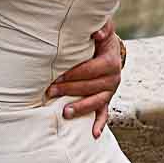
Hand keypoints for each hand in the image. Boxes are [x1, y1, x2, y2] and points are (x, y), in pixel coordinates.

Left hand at [45, 19, 121, 139]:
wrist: (110, 48)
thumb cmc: (100, 37)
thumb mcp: (104, 29)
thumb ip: (102, 28)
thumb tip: (97, 34)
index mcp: (111, 61)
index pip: (92, 69)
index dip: (75, 73)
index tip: (58, 76)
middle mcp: (113, 78)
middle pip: (90, 87)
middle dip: (70, 89)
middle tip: (50, 91)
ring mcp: (110, 90)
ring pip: (96, 102)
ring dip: (81, 108)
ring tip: (65, 113)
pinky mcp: (107, 99)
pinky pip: (104, 113)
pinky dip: (99, 124)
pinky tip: (93, 135)